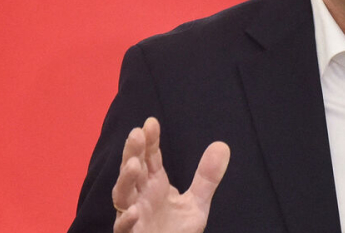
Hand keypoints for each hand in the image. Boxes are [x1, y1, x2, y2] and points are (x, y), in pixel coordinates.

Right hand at [111, 117, 230, 232]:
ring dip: (125, 180)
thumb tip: (222, 145)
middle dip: (132, 153)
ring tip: (134, 164)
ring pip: (122, 196)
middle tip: (136, 134)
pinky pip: (123, 229)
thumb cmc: (175, 232)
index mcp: (153, 186)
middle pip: (132, 171)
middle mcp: (139, 197)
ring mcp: (132, 217)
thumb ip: (207, 177)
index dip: (150, 141)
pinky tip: (134, 211)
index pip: (150, 158)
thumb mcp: (196, 203)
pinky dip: (126, 220)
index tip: (151, 122)